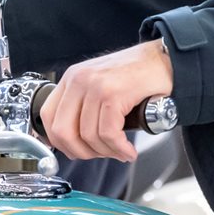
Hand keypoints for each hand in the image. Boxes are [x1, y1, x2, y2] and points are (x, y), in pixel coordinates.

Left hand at [41, 39, 173, 161]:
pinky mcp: (113, 94)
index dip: (58, 142)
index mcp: (71, 78)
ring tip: (121, 152)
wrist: (166, 60)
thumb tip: (73, 142)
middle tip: (100, 155)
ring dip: (107, 152)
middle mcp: (79, 79)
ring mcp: (95, 86)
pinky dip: (119, 148)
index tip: (74, 151)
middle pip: (63, 131)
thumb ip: (84, 108)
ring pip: (88, 136)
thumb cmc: (138, 75)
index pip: (47, 116)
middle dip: (81, 152)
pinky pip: (108, 133)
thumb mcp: (101, 86)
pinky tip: (128, 150)